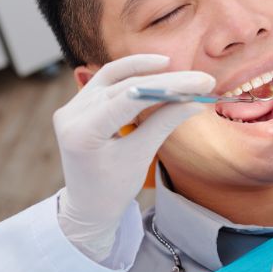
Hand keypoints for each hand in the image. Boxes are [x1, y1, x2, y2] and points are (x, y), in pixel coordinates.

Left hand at [55, 54, 214, 261]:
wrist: (88, 205)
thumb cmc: (113, 188)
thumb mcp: (141, 156)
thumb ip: (165, 122)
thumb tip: (196, 100)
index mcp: (83, 133)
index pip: (131, 98)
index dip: (169, 86)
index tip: (201, 82)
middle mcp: (71, 114)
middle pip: (125, 85)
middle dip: (166, 80)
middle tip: (201, 79)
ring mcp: (72, 107)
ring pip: (114, 76)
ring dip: (147, 70)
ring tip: (177, 67)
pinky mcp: (78, 104)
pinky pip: (107, 81)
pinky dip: (131, 74)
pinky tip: (155, 68)